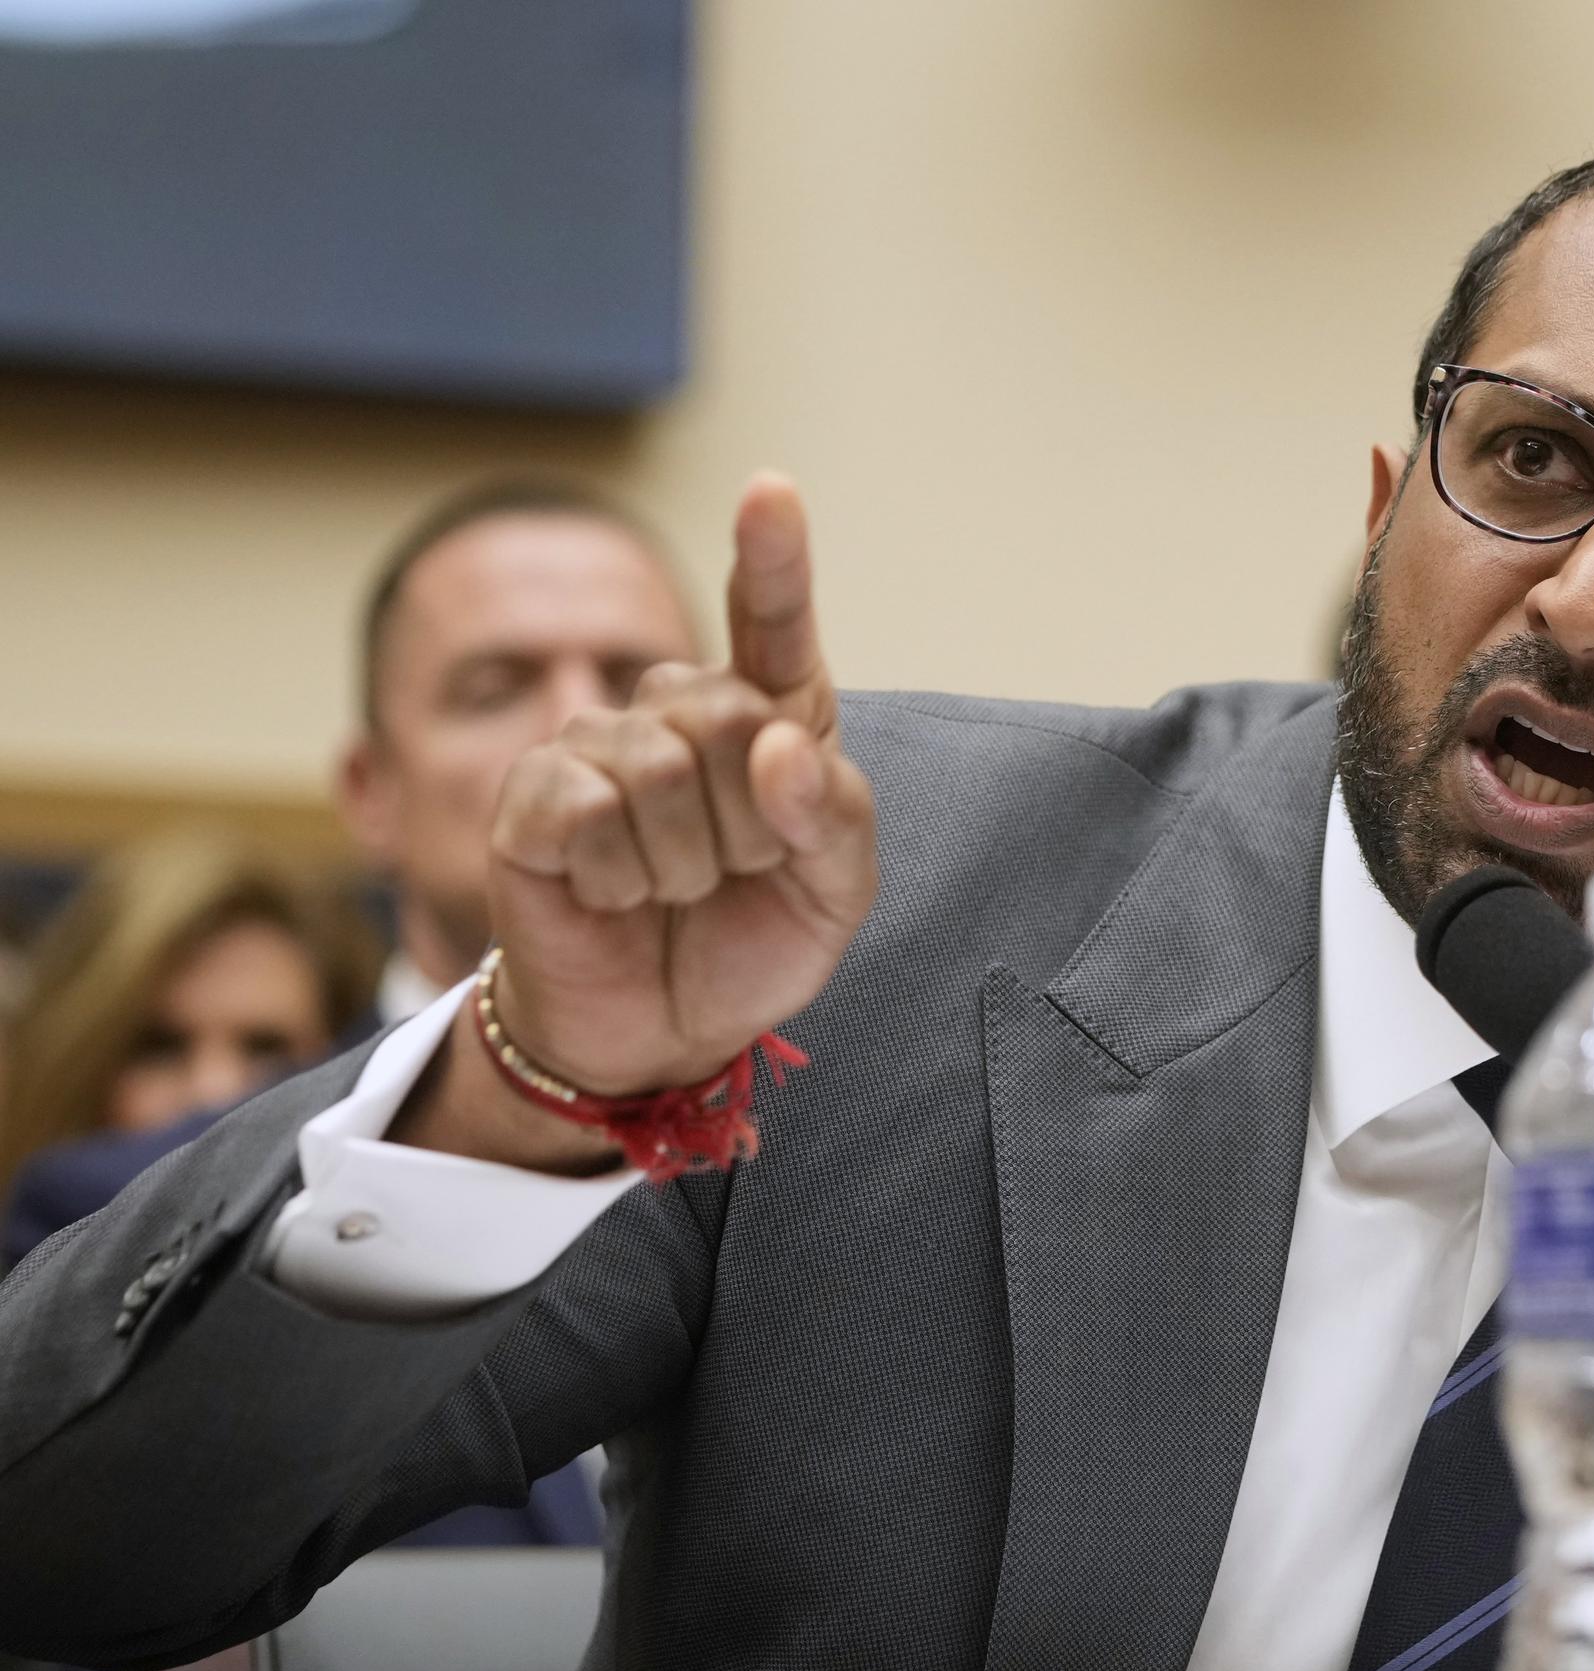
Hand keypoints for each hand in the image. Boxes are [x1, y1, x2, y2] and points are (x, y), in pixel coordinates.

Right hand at [393, 475, 874, 1171]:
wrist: (662, 1032)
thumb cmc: (748, 942)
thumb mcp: (835, 894)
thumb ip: (834, 813)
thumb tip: (777, 748)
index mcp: (768, 717)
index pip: (773, 623)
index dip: (771, 557)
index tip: (770, 490)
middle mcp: (676, 712)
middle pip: (732, 717)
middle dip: (752, 824)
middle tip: (731, 874)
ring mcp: (596, 745)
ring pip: (662, 770)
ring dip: (685, 863)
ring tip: (670, 890)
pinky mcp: (532, 797)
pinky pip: (590, 810)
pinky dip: (618, 878)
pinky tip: (610, 896)